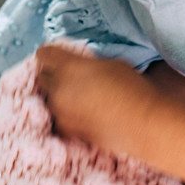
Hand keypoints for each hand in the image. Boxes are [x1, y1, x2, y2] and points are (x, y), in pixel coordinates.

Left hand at [34, 43, 152, 156]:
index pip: (43, 54)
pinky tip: (84, 116)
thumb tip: (80, 66)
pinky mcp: (66, 130)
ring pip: (49, 99)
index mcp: (68, 66)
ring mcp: (60, 111)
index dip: (52, 55)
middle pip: (42, 76)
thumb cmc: (133, 88)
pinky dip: (67, 116)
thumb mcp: (110, 63)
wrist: (143, 123)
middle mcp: (58, 88)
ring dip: (60, 96)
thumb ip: (87, 63)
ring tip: (80, 99)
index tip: (59, 58)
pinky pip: (58, 118)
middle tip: (72, 79)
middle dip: (53, 75)